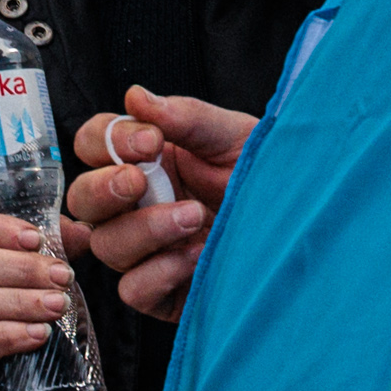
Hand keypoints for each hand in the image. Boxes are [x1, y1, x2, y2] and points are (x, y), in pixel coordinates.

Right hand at [64, 89, 256, 321]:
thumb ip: (185, 117)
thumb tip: (136, 96)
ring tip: (193, 216)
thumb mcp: (234, 138)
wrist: (307, 225)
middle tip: (141, 180)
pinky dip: (160, 271)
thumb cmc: (268, 179)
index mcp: (147, 161)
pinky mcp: (163, 293)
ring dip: (145, 229)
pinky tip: (198, 254)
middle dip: (106, 188)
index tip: (149, 140)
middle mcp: (137, 206)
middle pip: (84, 200)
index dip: (107, 141)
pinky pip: (133, 289)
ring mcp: (147, 251)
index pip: (94, 144)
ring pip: (106, 245)